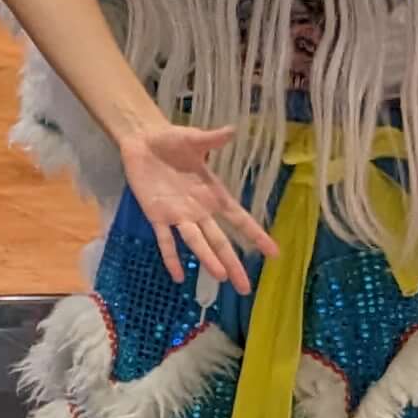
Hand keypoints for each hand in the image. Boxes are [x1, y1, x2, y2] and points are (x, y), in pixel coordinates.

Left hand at [115, 119, 280, 292]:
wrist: (143, 141)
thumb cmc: (173, 140)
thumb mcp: (194, 139)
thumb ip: (212, 140)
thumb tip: (233, 130)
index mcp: (213, 194)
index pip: (238, 218)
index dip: (255, 235)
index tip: (273, 253)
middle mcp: (199, 210)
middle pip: (219, 240)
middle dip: (233, 263)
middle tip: (246, 287)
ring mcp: (178, 215)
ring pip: (196, 243)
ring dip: (207, 259)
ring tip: (221, 278)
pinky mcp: (156, 216)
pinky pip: (164, 240)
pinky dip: (170, 257)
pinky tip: (178, 277)